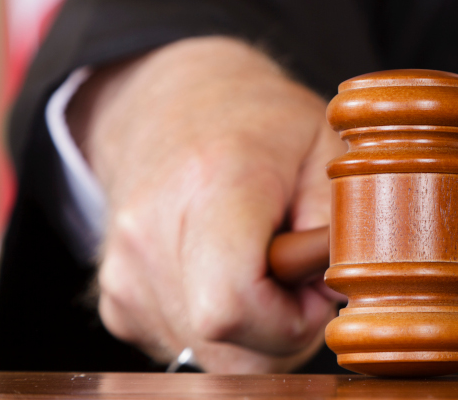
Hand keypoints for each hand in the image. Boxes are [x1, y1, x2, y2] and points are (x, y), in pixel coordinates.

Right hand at [68, 36, 343, 372]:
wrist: (178, 103)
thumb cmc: (266, 124)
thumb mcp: (329, 146)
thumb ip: (341, 221)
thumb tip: (339, 290)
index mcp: (211, 183)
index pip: (232, 306)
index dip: (292, 317)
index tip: (316, 281)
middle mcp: (150, 231)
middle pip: (225, 343)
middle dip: (282, 328)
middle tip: (301, 274)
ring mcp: (123, 270)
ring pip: (208, 354)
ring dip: (255, 330)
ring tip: (267, 266)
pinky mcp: (116, 299)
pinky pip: (186, 347)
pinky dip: (223, 329)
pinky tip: (232, 274)